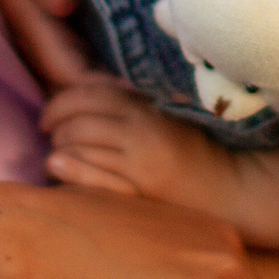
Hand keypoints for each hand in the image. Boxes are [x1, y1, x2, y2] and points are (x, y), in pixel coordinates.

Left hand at [42, 81, 244, 218]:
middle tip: (50, 136)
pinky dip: (69, 168)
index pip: (89, 93)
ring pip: (78, 145)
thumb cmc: (195, 151)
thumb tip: (87, 91)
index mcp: (146, 103)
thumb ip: (131, 103)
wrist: (230, 187)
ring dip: (59, 149)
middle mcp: (141, 125)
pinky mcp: (140, 185)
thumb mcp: (165, 115)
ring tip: (56, 156)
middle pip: (78, 119)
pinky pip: (91, 174)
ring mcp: (140, 156)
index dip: (60, 103)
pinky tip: (57, 167)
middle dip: (55, 126)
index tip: (49, 116)